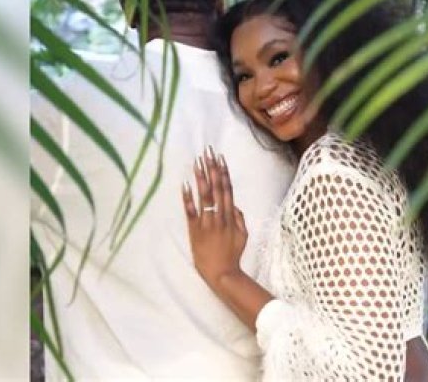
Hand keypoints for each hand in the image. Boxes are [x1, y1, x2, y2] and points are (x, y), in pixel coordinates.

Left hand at [181, 147, 247, 289]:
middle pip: (216, 188)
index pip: (227, 190)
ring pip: (204, 196)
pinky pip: (191, 212)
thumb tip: (234, 204)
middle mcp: (219, 216)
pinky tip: (185, 185)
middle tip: (208, 153)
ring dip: (201, 178)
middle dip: (212, 169)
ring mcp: (207, 223)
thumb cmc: (232, 255)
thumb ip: (239, 218)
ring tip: (197, 162)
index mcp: (231, 216)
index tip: (220, 158)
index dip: (224, 173)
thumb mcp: (243, 235)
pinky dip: (188, 198)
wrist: (222, 273)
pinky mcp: (195, 230)